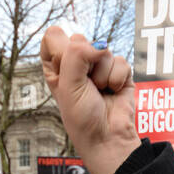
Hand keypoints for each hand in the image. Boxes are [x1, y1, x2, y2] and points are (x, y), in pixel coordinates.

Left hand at [41, 27, 138, 173]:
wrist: (107, 137)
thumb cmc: (82, 117)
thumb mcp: (68, 84)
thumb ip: (77, 55)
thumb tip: (99, 44)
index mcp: (55, 65)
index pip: (53, 36)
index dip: (61, 51)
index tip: (65, 74)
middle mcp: (75, 63)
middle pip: (79, 38)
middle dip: (84, 63)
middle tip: (85, 86)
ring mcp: (98, 66)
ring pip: (103, 49)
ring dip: (102, 75)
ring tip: (99, 92)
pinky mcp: (119, 71)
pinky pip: (121, 61)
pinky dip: (117, 79)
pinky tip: (113, 92)